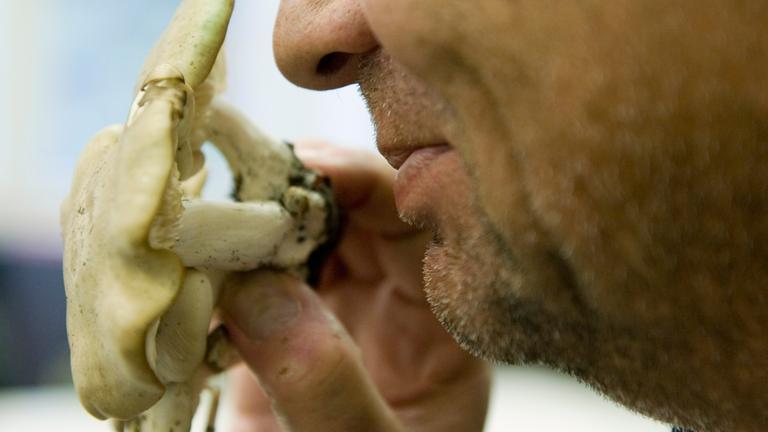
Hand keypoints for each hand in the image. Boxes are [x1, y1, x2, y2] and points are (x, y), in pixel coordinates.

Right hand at [219, 141, 490, 430]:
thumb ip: (326, 383)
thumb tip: (259, 292)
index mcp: (442, 327)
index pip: (415, 226)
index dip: (363, 181)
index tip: (299, 166)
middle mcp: (393, 308)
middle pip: (350, 217)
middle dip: (292, 193)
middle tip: (232, 185)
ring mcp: (336, 316)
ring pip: (296, 242)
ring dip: (249, 230)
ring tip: (203, 224)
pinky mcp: (282, 335)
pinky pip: (254, 284)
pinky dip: (221, 274)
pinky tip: (193, 271)